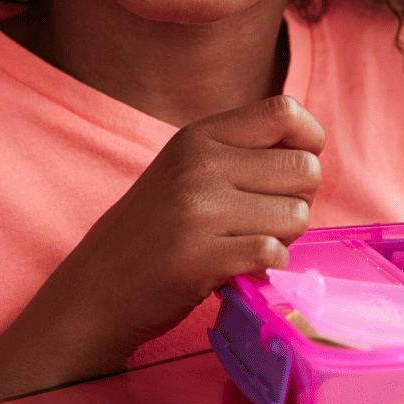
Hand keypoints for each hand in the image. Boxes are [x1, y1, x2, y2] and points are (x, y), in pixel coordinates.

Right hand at [0, 95, 323, 403]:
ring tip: (245, 243)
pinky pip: (272, 252)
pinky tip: (240, 267)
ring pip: (297, 216)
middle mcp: (199, 164)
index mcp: (200, 136)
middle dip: (301, 200)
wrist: (92, 292)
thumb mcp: (189, 169)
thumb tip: (311, 148)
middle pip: (305, 169)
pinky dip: (268, 266)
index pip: (285, 111)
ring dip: (284, 238)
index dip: (309, 141)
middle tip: (267, 220)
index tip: (296, 169)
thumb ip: (241, 151)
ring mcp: (197, 210)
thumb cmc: (155, 230)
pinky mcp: (197, 258)